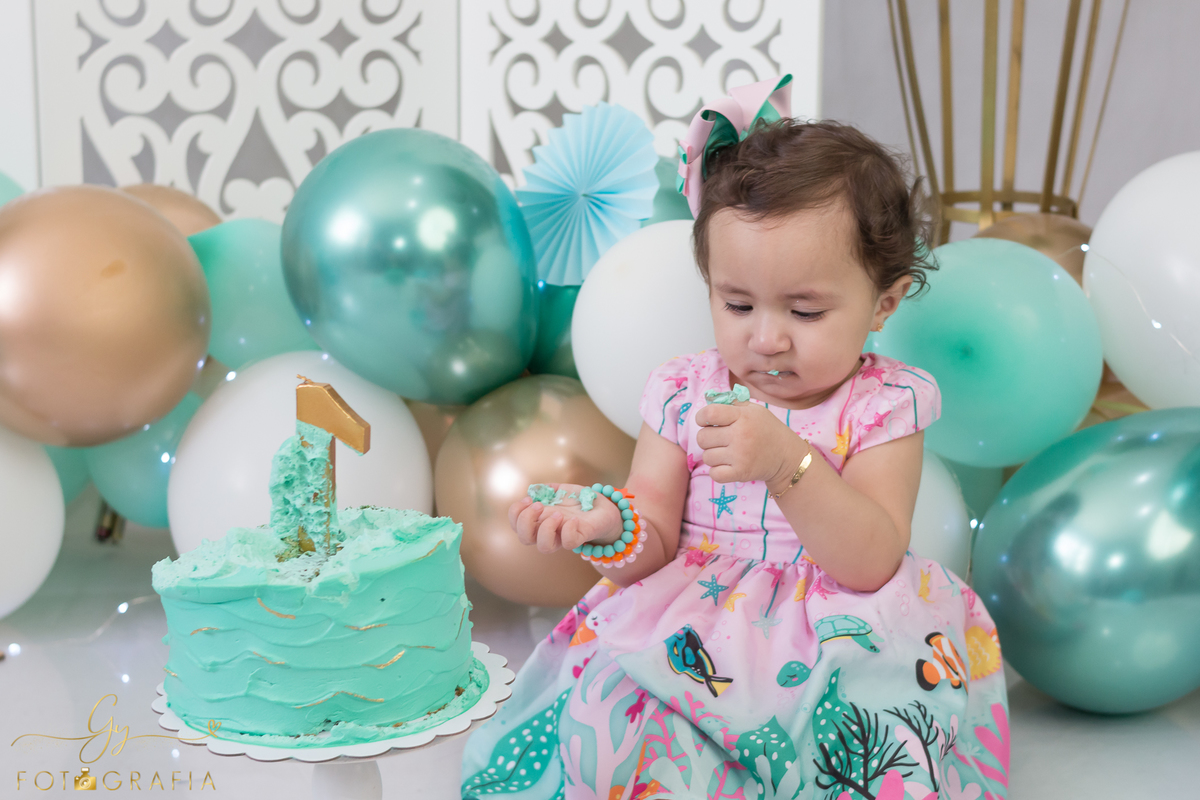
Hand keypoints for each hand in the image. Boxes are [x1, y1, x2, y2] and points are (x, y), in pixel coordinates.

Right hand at [508, 484, 624, 553]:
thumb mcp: (563, 490)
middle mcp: (549, 531)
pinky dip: (568, 529)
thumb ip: (548, 490)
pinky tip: (575, 518)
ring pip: (544, 547)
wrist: (606, 507)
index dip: (516, 512)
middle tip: (539, 506)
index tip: (528, 498)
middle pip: (524, 538)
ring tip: (559, 514)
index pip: (516, 524)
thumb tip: (535, 489)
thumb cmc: (583, 501)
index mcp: (541, 519)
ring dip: (547, 528)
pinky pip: (568, 542)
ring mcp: (564, 536)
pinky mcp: (580, 538)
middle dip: (526, 520)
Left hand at [695, 402, 808, 486]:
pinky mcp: (741, 473)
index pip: (710, 414)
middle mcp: (741, 435)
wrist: (788, 457)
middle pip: (703, 437)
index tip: (706, 421)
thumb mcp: (754, 410)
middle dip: (707, 438)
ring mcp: (740, 456)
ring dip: (713, 455)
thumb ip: (732, 405)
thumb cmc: (767, 430)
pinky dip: (717, 471)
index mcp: (743, 417)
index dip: (702, 417)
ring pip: (707, 457)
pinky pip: (714, 474)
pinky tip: (726, 465)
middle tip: (719, 439)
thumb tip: (708, 403)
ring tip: (726, 453)